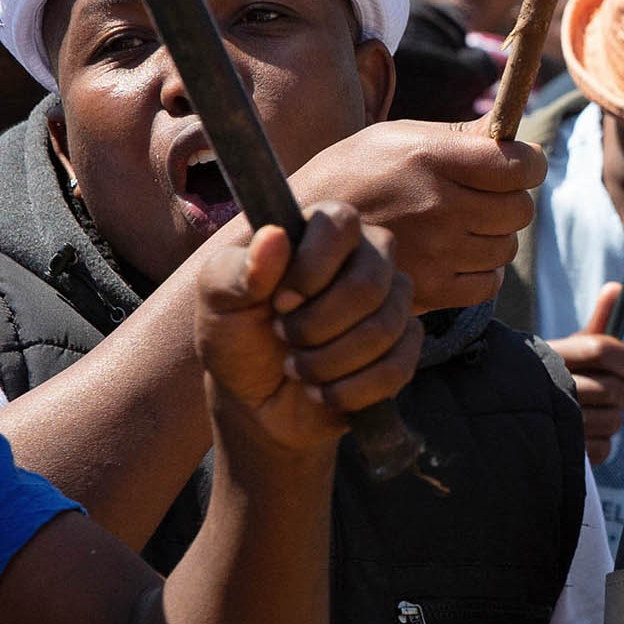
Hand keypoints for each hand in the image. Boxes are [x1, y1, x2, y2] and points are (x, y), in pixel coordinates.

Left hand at [188, 202, 420, 459]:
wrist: (254, 399)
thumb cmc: (236, 337)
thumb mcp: (218, 303)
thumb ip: (238, 271)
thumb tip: (273, 236)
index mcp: (322, 231)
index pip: (341, 223)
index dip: (311, 267)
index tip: (278, 302)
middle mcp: (367, 256)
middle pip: (369, 283)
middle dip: (317, 326)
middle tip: (283, 337)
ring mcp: (392, 301)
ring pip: (385, 328)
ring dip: (328, 362)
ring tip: (297, 369)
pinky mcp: (404, 346)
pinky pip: (398, 366)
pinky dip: (351, 390)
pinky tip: (323, 392)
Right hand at [288, 119, 537, 311]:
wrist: (298, 235)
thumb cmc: (351, 174)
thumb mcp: (396, 136)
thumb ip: (460, 137)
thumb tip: (517, 136)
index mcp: (432, 157)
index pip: (520, 166)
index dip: (529, 164)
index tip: (518, 165)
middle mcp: (437, 205)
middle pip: (519, 210)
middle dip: (509, 200)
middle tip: (482, 197)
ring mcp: (435, 252)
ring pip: (506, 247)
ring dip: (493, 236)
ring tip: (459, 226)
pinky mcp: (428, 290)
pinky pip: (488, 284)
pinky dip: (481, 271)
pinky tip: (455, 256)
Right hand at [550, 280, 623, 465]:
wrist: (505, 417)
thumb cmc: (550, 378)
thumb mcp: (569, 348)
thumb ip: (597, 322)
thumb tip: (617, 287)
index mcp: (554, 355)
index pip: (603, 349)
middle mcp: (552, 387)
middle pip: (615, 390)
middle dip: (620, 392)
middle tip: (608, 392)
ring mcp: (556, 423)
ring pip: (614, 421)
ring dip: (610, 419)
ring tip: (590, 414)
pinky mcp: (561, 454)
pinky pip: (604, 447)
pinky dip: (599, 443)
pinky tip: (582, 436)